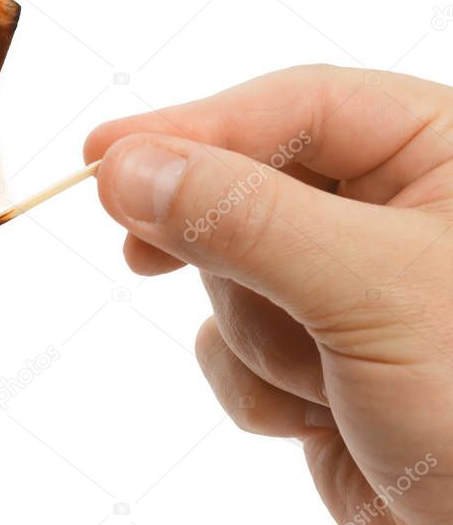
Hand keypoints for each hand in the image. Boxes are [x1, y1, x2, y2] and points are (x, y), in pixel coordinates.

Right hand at [85, 65, 452, 524]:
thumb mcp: (371, 289)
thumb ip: (242, 217)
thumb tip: (124, 168)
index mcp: (436, 153)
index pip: (294, 106)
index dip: (194, 124)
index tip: (104, 152)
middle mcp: (391, 207)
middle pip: (245, 183)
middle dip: (222, 245)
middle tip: (139, 251)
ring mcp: (346, 283)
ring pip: (229, 270)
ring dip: (259, 335)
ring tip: (327, 384)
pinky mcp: (315, 351)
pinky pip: (231, 341)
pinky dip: (258, 384)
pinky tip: (318, 418)